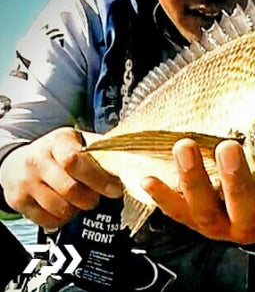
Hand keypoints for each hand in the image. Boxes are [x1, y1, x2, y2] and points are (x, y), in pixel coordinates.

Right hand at [0, 127, 122, 228]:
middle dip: (90, 198)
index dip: (98, 178)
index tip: (115, 189)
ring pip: (59, 207)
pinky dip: (62, 219)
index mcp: (58, 141)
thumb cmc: (57, 150)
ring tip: (82, 201)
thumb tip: (131, 159)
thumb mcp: (78, 140)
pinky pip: (47, 220)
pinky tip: (67, 208)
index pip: (75, 160)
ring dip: (77, 209)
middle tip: (97, 197)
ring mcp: (26, 182)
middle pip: (69, 188)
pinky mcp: (18, 201)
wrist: (18, 160)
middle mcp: (38, 160)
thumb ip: (101, 149)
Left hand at [142, 139, 254, 243]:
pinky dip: (164, 196)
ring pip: (207, 211)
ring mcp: (223, 226)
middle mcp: (253, 224)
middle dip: (236, 181)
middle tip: (228, 149)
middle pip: (247, 211)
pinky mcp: (197, 221)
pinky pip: (178, 212)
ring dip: (194, 179)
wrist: (253, 215)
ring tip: (185, 148)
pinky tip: (149, 179)